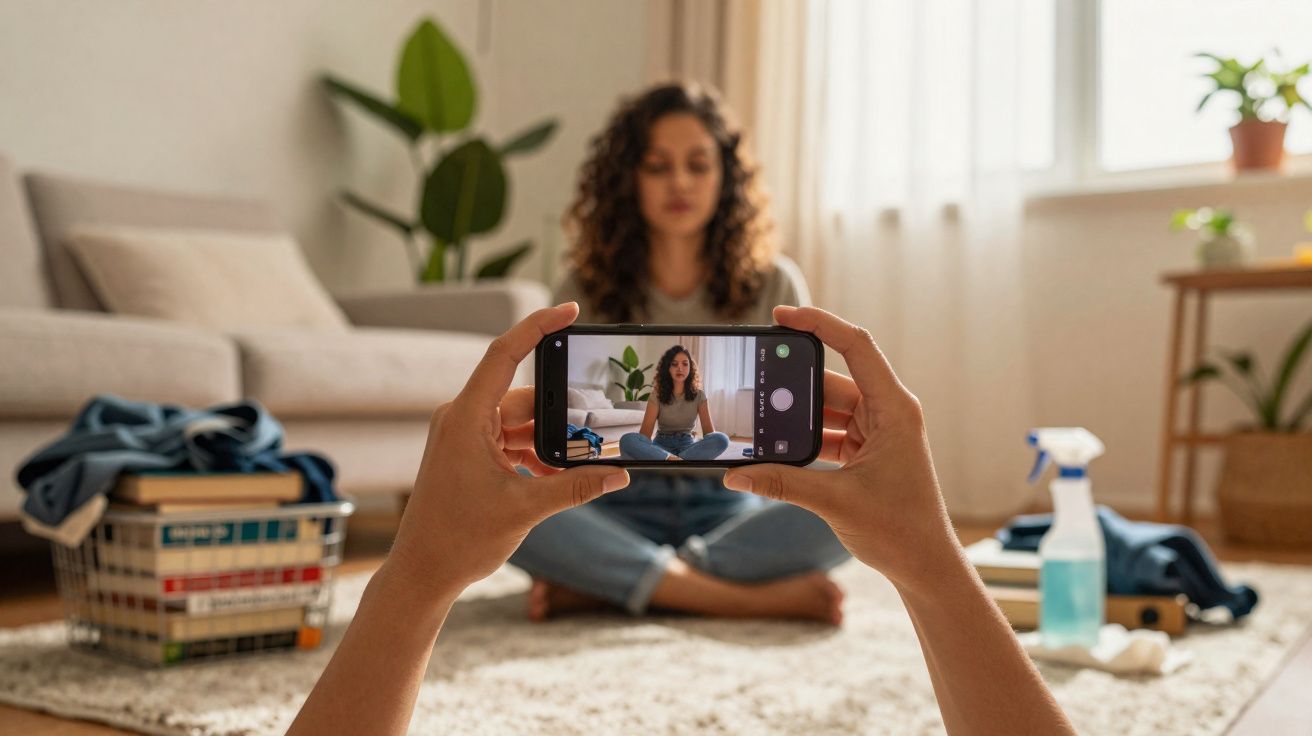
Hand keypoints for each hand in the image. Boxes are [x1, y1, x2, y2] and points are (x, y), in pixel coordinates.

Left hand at [387, 303, 629, 595]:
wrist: (421, 574)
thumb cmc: (457, 540)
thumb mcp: (525, 509)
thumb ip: (575, 488)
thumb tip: (619, 475)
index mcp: (466, 418)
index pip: (505, 354)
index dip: (538, 326)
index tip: (571, 310)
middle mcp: (462, 419)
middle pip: (525, 398)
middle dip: (560, 416)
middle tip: (595, 431)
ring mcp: (464, 437)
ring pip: (521, 424)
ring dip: (549, 444)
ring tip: (579, 465)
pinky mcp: (468, 455)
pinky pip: (511, 442)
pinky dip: (535, 456)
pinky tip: (557, 479)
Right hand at [723, 306, 958, 589]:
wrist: (925, 566)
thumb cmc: (899, 530)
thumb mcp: (835, 502)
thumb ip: (782, 483)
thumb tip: (734, 473)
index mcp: (893, 409)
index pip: (856, 346)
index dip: (819, 323)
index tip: (782, 315)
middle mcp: (887, 412)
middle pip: (831, 381)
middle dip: (791, 383)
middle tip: (752, 378)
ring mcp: (876, 432)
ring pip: (825, 409)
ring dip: (794, 416)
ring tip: (755, 418)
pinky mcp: (865, 452)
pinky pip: (827, 433)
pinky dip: (801, 439)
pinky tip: (772, 447)